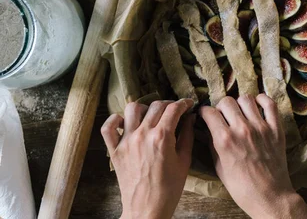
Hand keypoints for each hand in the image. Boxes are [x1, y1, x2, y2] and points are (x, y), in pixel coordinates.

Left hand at [101, 99, 195, 218]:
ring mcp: (126, 141)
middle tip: (174, 111)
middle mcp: (143, 135)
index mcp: (162, 137)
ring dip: (145, 108)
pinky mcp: (114, 150)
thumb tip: (191, 118)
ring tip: (151, 116)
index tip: (188, 104)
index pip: (174, 109)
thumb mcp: (184, 161)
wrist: (147, 209)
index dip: (184, 103)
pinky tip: (126, 123)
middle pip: (156, 106)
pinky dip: (116, 120)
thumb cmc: (169, 188)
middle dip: (169, 105)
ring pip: (132, 109)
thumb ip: (188, 135)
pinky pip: (109, 127)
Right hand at [200, 94, 306, 218]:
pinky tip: (257, 105)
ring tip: (240, 112)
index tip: (205, 115)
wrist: (269, 195)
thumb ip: (212, 145)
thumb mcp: (219, 167)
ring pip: (246, 99)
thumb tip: (205, 130)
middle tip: (223, 115)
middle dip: (220, 107)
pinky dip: (262, 100)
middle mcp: (242, 129)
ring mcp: (260, 127)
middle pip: (226, 101)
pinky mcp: (276, 128)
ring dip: (239, 104)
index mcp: (224, 140)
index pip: (209, 112)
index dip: (204, 112)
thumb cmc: (241, 186)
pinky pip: (269, 104)